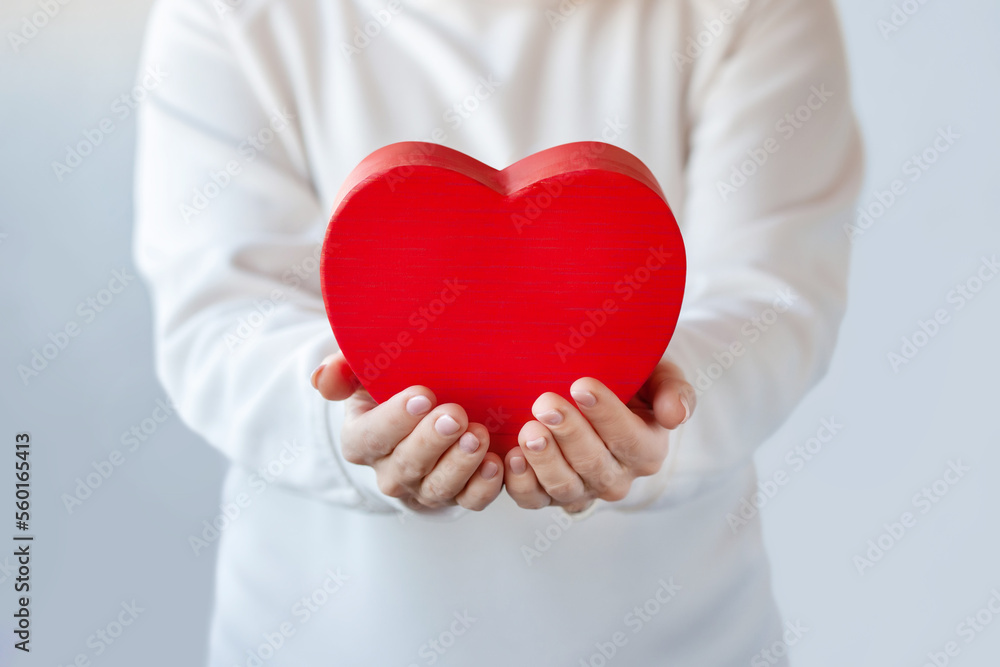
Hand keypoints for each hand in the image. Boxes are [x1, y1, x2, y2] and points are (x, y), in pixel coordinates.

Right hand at [312, 351, 503, 510]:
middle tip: (455, 415)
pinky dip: (484, 486)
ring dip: (460, 464)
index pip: (370, 437)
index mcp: (361, 439)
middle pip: (406, 465)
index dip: (395, 419)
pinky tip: (497, 463)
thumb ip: (341, 369)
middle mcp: (389, 471)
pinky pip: (469, 501)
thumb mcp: (363, 371)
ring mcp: (423, 488)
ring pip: (438, 488)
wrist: (428, 406)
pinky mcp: (456, 496)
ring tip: (478, 436)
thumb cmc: (391, 384)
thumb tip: (322, 379)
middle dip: (431, 440)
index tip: (422, 395)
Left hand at [503, 360, 694, 512]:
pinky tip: (511, 457)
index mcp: (647, 450)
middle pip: (593, 463)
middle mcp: (616, 478)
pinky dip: (521, 483)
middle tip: (546, 403)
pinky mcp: (547, 495)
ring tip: (528, 431)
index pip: (630, 438)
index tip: (582, 385)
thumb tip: (676, 416)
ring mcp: (581, 490)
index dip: (606, 414)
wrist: (596, 395)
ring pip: (564, 485)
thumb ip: (672, 389)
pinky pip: (534, 499)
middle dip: (569, 433)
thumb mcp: (658, 376)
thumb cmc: (629, 382)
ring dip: (544, 459)